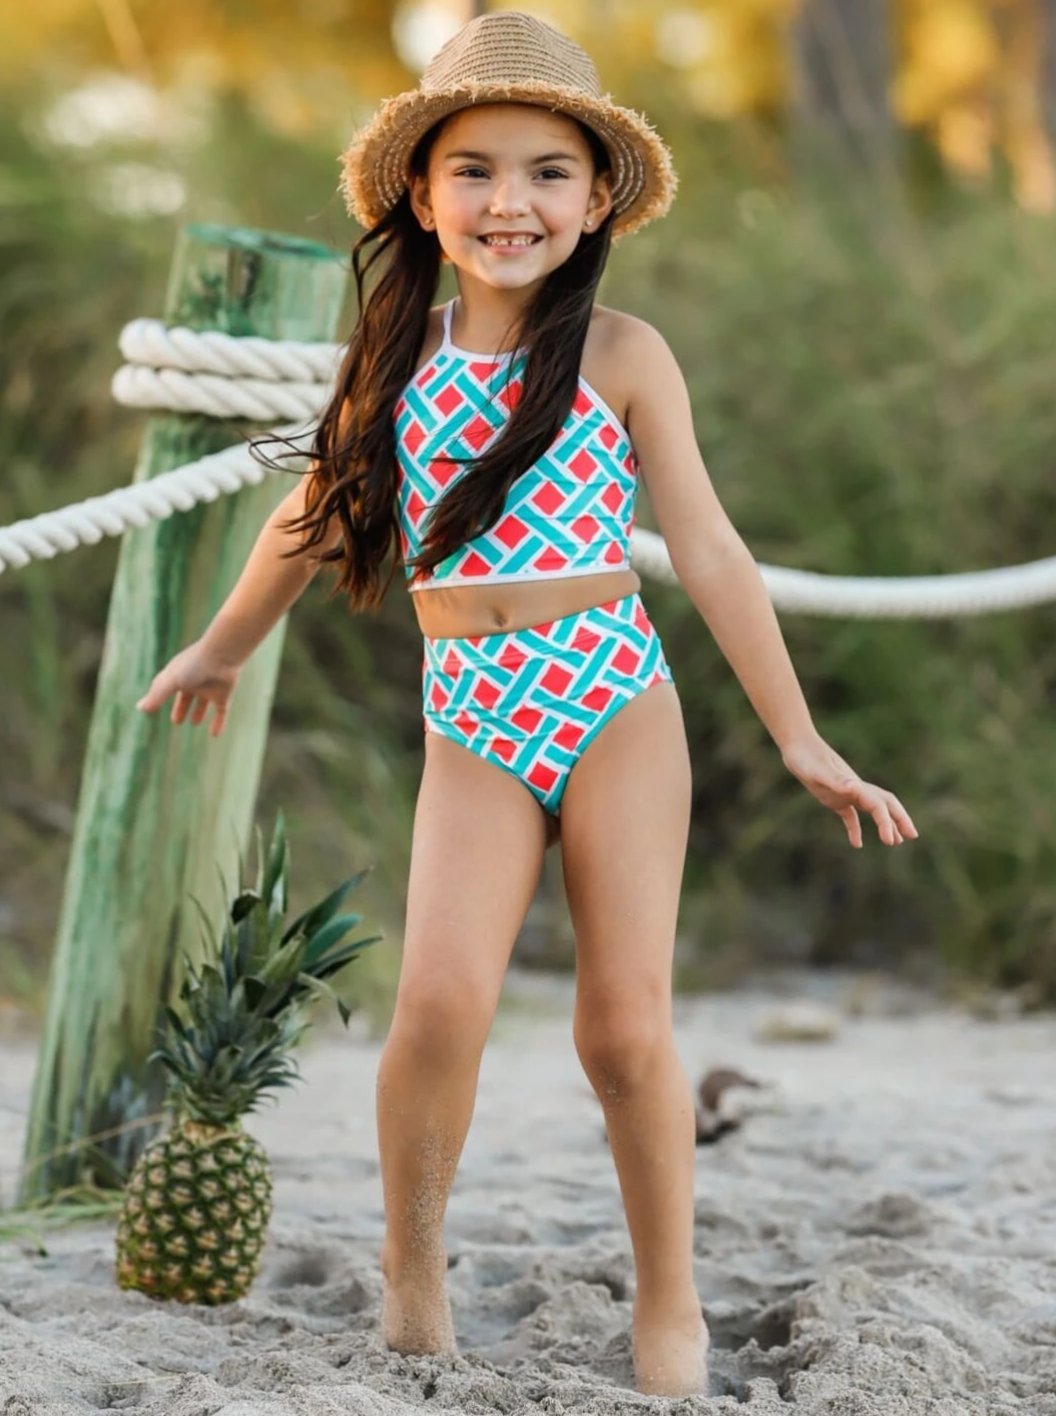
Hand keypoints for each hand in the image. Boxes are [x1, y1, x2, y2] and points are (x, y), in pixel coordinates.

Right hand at [135, 640, 242, 738]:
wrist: (222, 655)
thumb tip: (140, 708)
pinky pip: (221, 711)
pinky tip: (214, 735)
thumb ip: (156, 695)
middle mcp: (194, 680)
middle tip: (177, 721)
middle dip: (181, 708)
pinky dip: (218, 722)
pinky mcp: (224, 694)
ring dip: (199, 712)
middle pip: (186, 696)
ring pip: (203, 702)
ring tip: (195, 723)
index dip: (160, 697)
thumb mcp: (171, 681)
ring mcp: (210, 687)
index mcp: (178, 674)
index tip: (152, 706)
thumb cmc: (194, 665)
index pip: (167, 687)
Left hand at [780, 732, 917, 848]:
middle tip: (913, 836)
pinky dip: (855, 829)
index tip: (889, 841)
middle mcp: (855, 789)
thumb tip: (855, 786)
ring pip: (872, 809)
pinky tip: (857, 844)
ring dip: (885, 824)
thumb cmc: (806, 757)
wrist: (796, 745)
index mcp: (855, 785)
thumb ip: (836, 779)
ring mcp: (846, 793)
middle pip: (885, 804)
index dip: (887, 823)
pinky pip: (850, 815)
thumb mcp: (818, 771)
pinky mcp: (834, 798)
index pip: (878, 807)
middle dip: (900, 819)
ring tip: (895, 841)